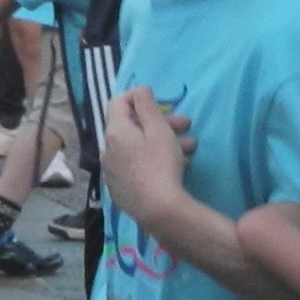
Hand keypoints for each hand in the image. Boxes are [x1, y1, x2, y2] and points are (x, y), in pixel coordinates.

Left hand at [96, 87, 194, 227]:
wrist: (157, 210)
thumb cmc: (160, 164)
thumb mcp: (158, 129)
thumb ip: (147, 105)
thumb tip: (138, 88)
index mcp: (114, 132)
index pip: (117, 103)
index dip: (135, 96)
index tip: (156, 98)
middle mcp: (108, 150)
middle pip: (132, 127)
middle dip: (161, 122)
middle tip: (186, 124)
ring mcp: (113, 172)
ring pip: (138, 148)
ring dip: (164, 142)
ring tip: (191, 148)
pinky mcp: (121, 190)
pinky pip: (137, 167)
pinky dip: (154, 161)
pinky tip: (177, 166)